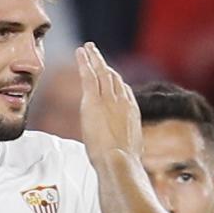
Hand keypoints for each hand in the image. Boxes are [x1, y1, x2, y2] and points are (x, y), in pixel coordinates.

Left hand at [75, 43, 142, 161]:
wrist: (120, 161)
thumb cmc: (124, 163)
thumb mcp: (132, 152)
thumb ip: (129, 146)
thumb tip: (132, 156)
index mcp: (131, 112)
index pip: (123, 91)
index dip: (116, 81)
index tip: (110, 74)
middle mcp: (122, 101)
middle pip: (113, 77)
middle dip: (104, 64)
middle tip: (97, 53)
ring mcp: (109, 99)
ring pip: (101, 72)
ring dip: (94, 58)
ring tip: (87, 49)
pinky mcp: (94, 101)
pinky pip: (89, 75)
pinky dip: (85, 62)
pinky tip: (80, 52)